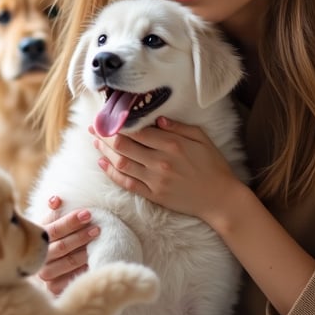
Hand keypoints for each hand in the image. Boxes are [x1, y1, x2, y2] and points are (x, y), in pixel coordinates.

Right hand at [36, 196, 99, 294]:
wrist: (46, 271)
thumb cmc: (53, 241)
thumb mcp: (51, 226)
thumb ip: (54, 213)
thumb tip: (56, 199)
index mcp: (36, 239)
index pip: (53, 230)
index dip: (70, 221)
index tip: (87, 213)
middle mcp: (39, 257)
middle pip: (62, 246)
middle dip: (81, 236)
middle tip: (97, 228)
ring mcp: (45, 274)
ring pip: (69, 261)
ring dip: (86, 251)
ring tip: (100, 242)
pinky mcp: (54, 288)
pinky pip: (73, 277)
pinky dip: (86, 268)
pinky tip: (97, 260)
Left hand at [91, 116, 239, 222]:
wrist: (220, 198)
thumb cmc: (213, 166)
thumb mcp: (201, 138)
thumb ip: (179, 126)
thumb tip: (157, 118)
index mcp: (172, 144)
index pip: (137, 130)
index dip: (120, 122)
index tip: (110, 116)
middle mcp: (160, 161)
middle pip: (124, 145)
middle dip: (106, 134)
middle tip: (95, 126)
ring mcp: (155, 179)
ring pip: (121, 162)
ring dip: (105, 151)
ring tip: (95, 141)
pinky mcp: (153, 194)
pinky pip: (127, 183)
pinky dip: (112, 173)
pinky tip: (103, 163)